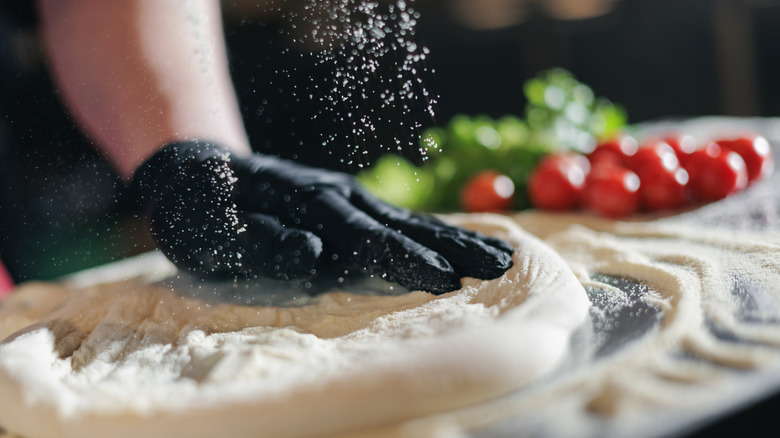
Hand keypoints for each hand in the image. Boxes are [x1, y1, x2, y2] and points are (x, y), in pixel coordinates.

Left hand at [132, 141, 512, 293]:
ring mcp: (345, 195)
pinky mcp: (346, 200)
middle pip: (403, 225)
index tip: (448, 281)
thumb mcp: (213, 232)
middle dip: (452, 248)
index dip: (408, 259)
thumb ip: (261, 242)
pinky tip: (458, 241)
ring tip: (498, 256)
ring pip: (409, 219)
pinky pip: (397, 217)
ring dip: (454, 238)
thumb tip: (315, 254)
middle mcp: (337, 197)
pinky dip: (433, 229)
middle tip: (499, 267)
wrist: (196, 169)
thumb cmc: (203, 211)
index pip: (368, 238)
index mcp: (310, 207)